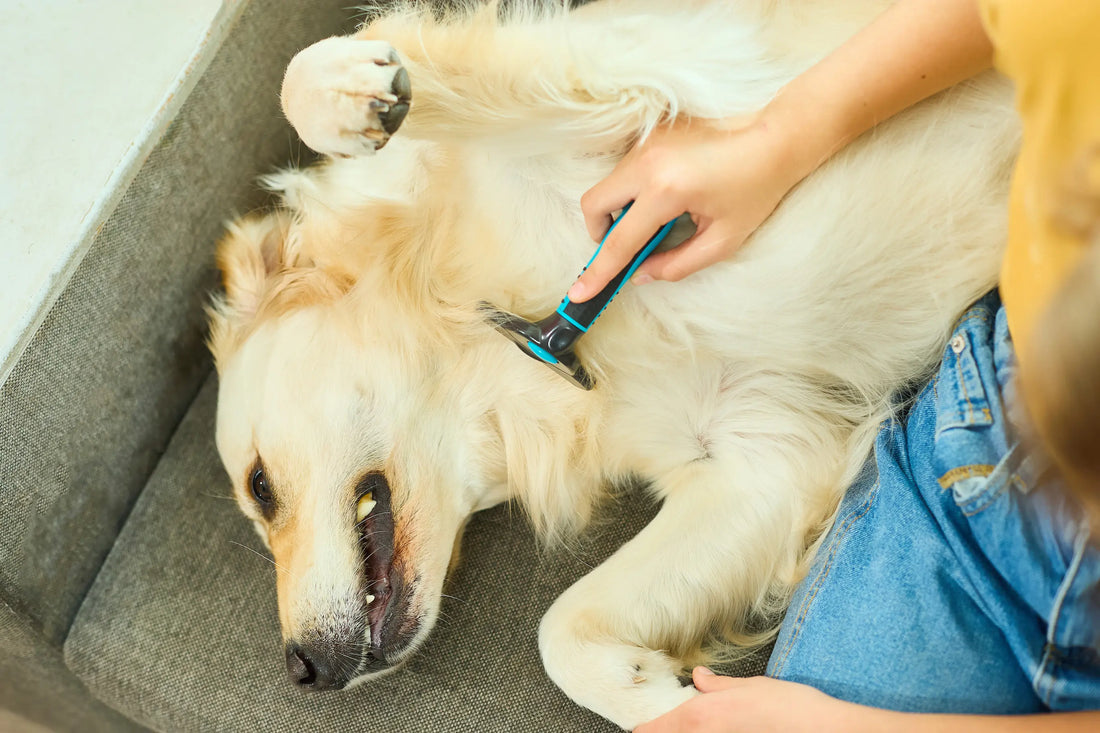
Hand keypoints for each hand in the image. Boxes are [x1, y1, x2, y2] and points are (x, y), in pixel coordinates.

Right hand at [567, 112, 805, 301]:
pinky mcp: (652, 133)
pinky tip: (673, 193)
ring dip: (621, 208)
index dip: (598, 272)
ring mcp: (647, 143)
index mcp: (666, 190)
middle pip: (593, 204)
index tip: (578, 293)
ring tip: (663, 218)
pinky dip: (636, 189)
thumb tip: (640, 273)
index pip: (619, 241)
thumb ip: (677, 265)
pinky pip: (627, 168)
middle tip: (630, 245)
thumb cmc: (757, 188)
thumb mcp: (722, 240)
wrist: (777, 135)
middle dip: (600, 231)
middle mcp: (647, 162)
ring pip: (609, 184)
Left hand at [634, 667, 853, 732]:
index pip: (666, 725)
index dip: (648, 729)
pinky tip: (715, 727)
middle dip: (666, 730)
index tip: (637, 730)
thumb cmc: (789, 706)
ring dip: (685, 731)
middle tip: (655, 726)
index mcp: (707, 713)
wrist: (820, 728)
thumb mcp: (750, 685)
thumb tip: (699, 677)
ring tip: (680, 724)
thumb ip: (719, 685)